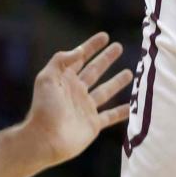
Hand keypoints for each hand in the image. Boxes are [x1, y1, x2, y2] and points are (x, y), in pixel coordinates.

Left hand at [23, 32, 131, 167]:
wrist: (44, 140)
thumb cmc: (43, 109)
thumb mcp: (46, 78)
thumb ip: (61, 60)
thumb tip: (79, 50)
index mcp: (66, 80)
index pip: (81, 58)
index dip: (91, 46)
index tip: (105, 36)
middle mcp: (77, 92)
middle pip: (95, 71)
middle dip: (106, 59)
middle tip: (119, 47)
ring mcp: (86, 108)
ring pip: (105, 91)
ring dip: (117, 82)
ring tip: (130, 72)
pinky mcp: (93, 124)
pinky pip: (110, 116)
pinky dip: (121, 112)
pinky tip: (132, 106)